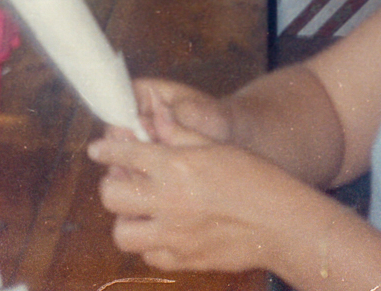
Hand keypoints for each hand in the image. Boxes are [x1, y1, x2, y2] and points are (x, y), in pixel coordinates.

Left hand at [88, 90, 305, 273]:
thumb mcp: (216, 146)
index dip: (106, 149)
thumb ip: (179, 134)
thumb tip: (154, 119)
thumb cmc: (256, 178)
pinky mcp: (184, 260)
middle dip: (111, 185)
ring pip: (123, 233)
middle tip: (123, 180)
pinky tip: (162, 231)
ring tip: (141, 210)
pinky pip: (149, 256)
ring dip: (127, 219)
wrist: (282, 224)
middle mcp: (168, 201)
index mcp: (176, 166)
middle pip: (111, 196)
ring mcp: (174, 235)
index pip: (125, 154)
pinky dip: (150, 244)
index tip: (98, 149)